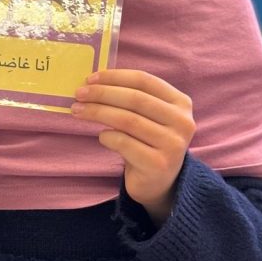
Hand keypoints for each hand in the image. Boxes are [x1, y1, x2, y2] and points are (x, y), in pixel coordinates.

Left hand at [71, 69, 194, 224]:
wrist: (159, 183)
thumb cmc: (148, 143)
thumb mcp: (148, 117)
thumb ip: (131, 98)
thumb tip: (93, 82)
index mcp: (181, 103)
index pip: (144, 81)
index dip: (115, 77)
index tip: (90, 78)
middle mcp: (182, 122)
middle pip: (135, 99)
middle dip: (102, 94)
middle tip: (79, 94)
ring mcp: (172, 144)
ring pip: (128, 120)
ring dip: (98, 112)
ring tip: (78, 111)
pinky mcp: (158, 164)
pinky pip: (124, 143)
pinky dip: (107, 136)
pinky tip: (102, 136)